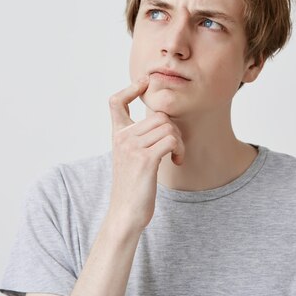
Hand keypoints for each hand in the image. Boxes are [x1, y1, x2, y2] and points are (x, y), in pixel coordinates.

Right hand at [107, 75, 184, 233]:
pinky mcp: (145, 159)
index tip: (144, 82)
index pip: (116, 102)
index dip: (130, 88)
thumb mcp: (130, 158)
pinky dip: (179, 149)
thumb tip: (159, 121)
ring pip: (168, 126)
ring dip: (178, 140)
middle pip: (158, 115)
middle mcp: (122, 138)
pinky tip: (176, 160)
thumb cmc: (132, 187)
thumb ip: (138, 139)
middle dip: (173, 129)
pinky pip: (171, 139)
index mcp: (117, 135)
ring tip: (175, 155)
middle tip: (174, 146)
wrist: (126, 213)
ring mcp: (132, 148)